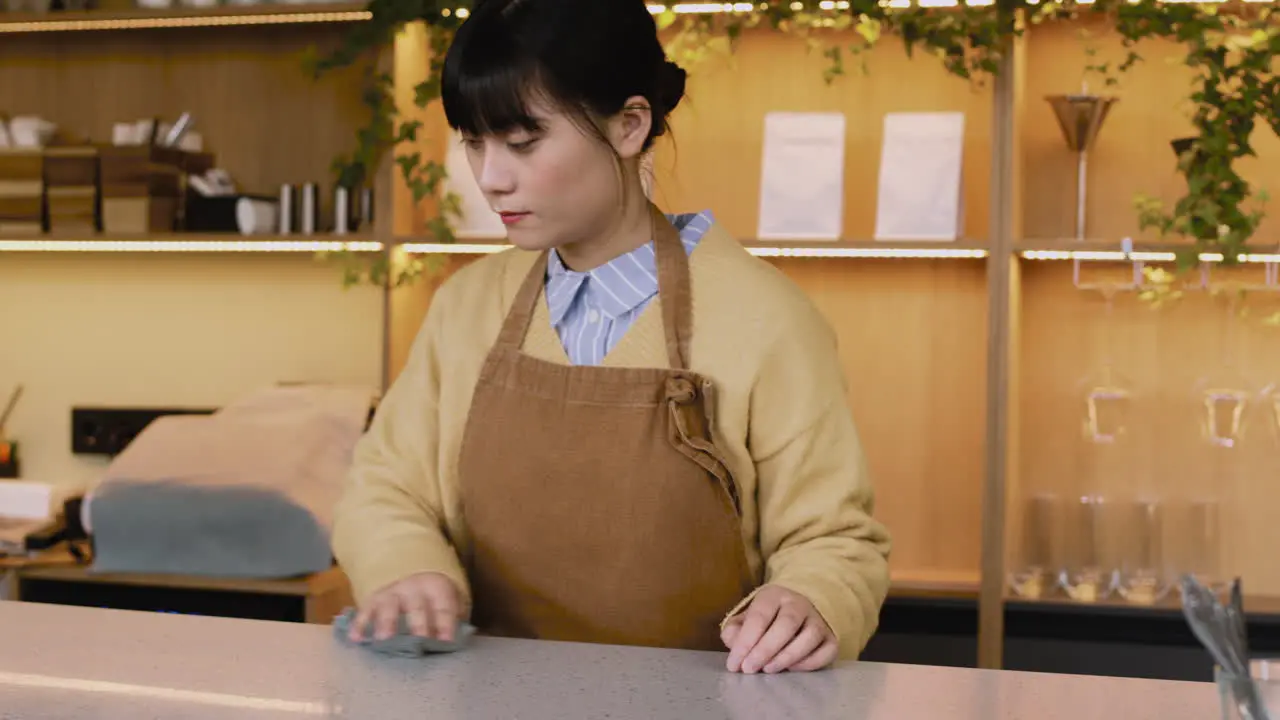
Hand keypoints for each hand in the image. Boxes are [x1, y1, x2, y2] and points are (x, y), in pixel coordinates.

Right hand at [347, 571, 461, 643]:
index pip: (443, 606)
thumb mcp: (451, 601)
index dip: (446, 622)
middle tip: (419, 640)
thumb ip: (456, 619)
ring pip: (389, 606)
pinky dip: (360, 624)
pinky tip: (355, 638)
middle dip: (419, 624)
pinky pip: (365, 612)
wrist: (412, 576)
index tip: (446, 640)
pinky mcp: (374, 600)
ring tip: (384, 639)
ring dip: (387, 621)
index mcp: (437, 588)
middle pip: (417, 606)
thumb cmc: (435, 600)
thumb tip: (459, 641)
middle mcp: (414, 588)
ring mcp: (392, 593)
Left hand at [721, 585, 836, 673]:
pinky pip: (827, 651)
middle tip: (749, 668)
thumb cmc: (765, 619)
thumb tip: (734, 643)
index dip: (745, 642)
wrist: (796, 609)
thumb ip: (734, 630)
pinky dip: (810, 663)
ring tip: (768, 669)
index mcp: (773, 595)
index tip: (734, 664)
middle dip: (765, 649)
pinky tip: (791, 669)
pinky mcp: (831, 637)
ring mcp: (818, 619)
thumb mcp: (745, 618)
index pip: (759, 616)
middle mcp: (799, 603)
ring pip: (810, 636)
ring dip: (787, 656)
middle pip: (787, 623)